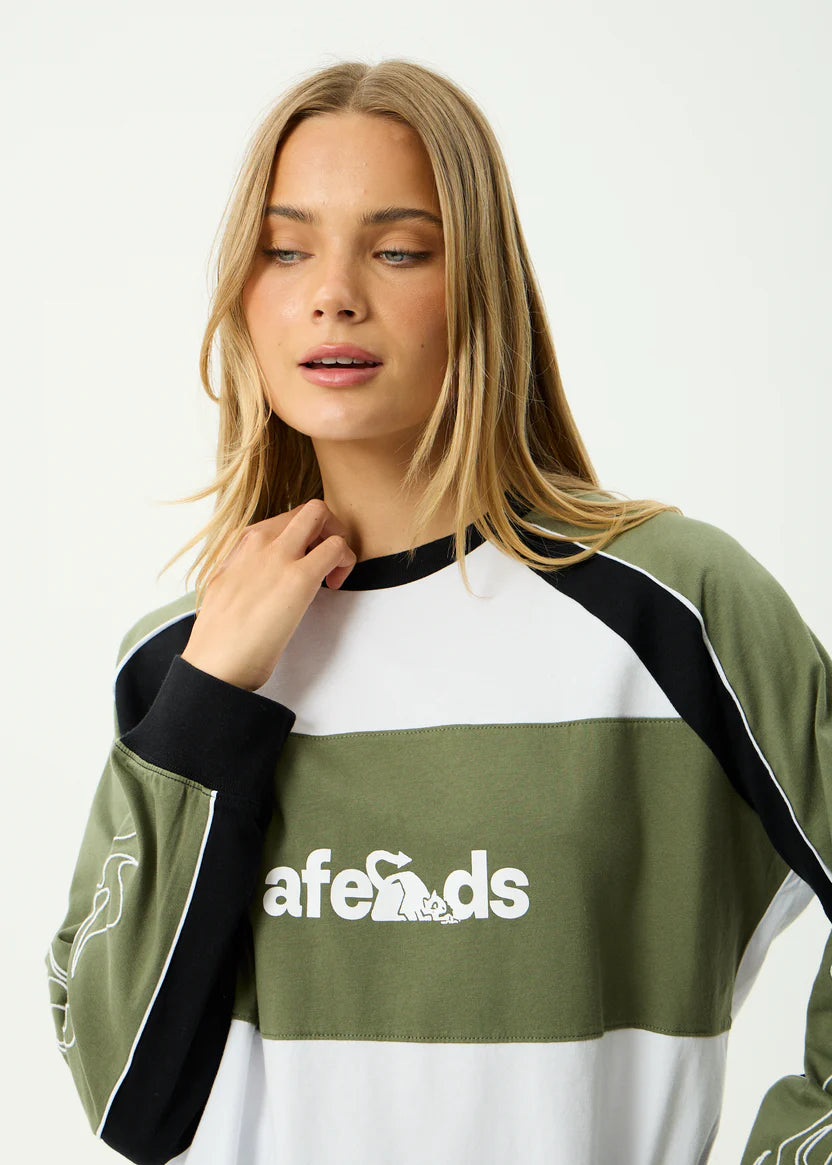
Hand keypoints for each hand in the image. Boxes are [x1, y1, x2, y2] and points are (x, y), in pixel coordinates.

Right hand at [180, 499, 356, 690]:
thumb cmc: (219, 637)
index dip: (301, 540)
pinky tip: (333, 584)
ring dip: (337, 537)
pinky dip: (346, 560)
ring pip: (320, 513)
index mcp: (239, 545)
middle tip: (328, 560)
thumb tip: (260, 576)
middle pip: (304, 509)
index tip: (303, 563)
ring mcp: (279, 555)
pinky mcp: (300, 576)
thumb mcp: (223, 588)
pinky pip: (337, 547)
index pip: (281, 521)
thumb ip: (243, 572)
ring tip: (332, 572)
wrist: (216, 663)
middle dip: (326, 528)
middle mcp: (258, 541)